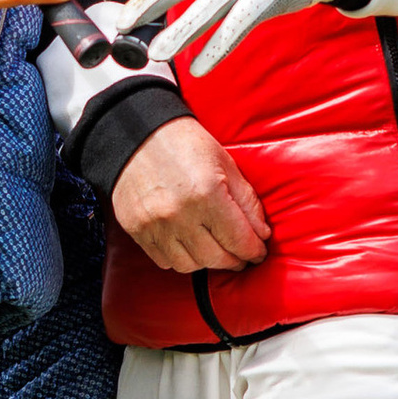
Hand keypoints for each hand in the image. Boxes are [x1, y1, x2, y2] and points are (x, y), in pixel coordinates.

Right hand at [109, 117, 270, 275]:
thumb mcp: (225, 164)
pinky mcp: (136, 229)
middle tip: (240, 255)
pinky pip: (163, 260)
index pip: (238, 240)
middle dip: (233, 260)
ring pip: (189, 265)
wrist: (136, 133)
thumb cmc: (185, 145)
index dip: (253, 251)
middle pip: (215, 258)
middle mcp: (179, 214)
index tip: (258, 252)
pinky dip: (179, 257)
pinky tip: (188, 245)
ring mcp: (154, 225)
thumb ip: (247, 201)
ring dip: (206, 262)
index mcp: (207, 194)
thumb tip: (261, 233)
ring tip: (214, 250)